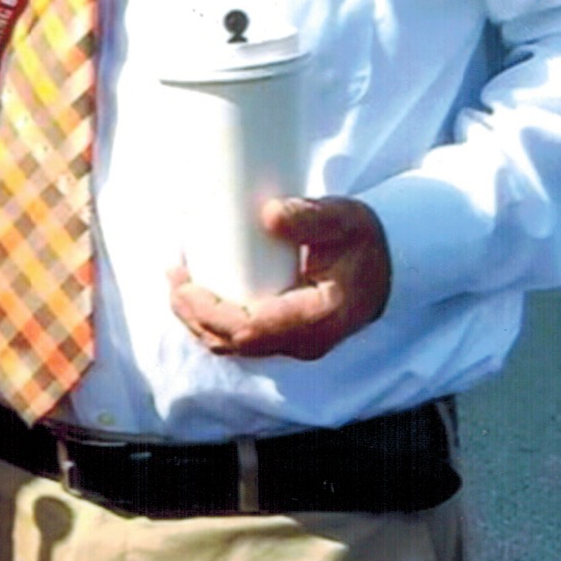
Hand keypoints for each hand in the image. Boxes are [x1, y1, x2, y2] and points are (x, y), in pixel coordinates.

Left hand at [168, 197, 391, 361]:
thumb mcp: (344, 219)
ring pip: (235, 346)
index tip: (185, 284)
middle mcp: (306, 341)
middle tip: (173, 276)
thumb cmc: (363, 239)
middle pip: (235, 342)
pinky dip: (213, 323)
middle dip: (194, 314)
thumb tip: (268, 214)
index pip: (252, 329)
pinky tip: (195, 297)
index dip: (211, 312)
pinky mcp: (287, 338)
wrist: (388, 263)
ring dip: (199, 320)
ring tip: (177, 283)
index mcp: (319, 316)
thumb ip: (311, 216)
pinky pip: (242, 341)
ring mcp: (296, 344)